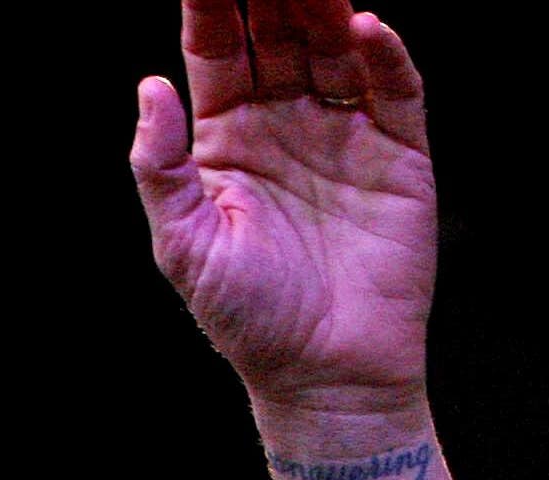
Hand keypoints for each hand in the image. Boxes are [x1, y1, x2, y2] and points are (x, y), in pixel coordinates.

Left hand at [132, 0, 434, 415]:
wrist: (325, 374)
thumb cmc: (248, 318)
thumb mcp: (183, 245)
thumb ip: (160, 167)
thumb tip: (149, 87)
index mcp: (227, 138)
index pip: (220, 51)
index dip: (213, 5)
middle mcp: (286, 123)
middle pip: (280, 32)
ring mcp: (345, 132)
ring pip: (335, 47)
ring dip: (324, 5)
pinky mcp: (400, 153)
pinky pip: (394, 88)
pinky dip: (384, 54)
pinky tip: (364, 25)